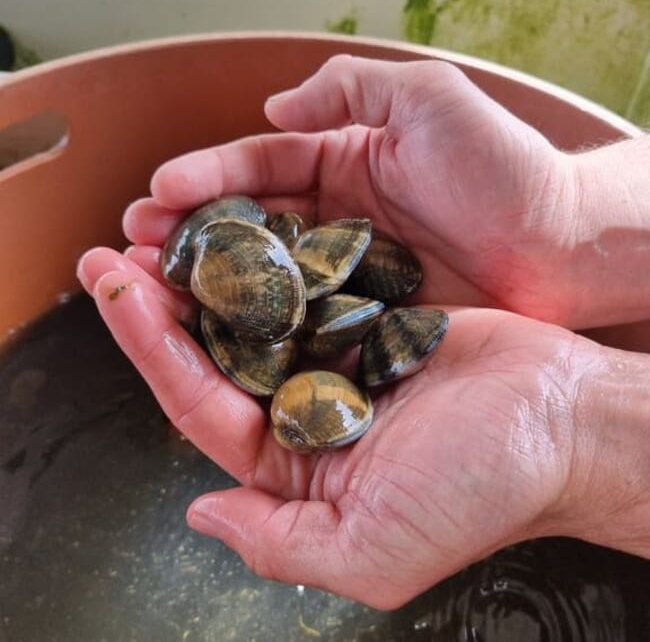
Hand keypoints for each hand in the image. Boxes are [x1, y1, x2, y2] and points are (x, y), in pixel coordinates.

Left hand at [77, 248, 599, 607]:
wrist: (563, 421)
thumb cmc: (482, 490)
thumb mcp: (375, 550)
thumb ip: (279, 546)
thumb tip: (204, 516)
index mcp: (294, 468)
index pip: (198, 403)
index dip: (148, 348)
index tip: (113, 290)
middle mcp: (305, 412)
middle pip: (213, 353)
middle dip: (160, 303)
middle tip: (116, 249)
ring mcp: (335, 360)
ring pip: (253, 313)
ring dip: (209, 273)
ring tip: (164, 227)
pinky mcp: (368, 319)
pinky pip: (308, 284)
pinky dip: (273, 258)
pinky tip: (239, 227)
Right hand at [124, 56, 649, 331]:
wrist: (562, 249)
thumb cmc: (503, 169)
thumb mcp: (427, 100)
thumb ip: (349, 92)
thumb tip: (273, 109)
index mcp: (345, 162)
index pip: (261, 166)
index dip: (207, 178)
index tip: (157, 195)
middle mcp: (337, 219)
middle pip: (250, 225)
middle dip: (190, 233)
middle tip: (133, 248)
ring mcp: (348, 273)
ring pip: (267, 276)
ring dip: (212, 282)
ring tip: (154, 288)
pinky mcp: (364, 318)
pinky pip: (303, 318)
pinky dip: (262, 324)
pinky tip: (219, 331)